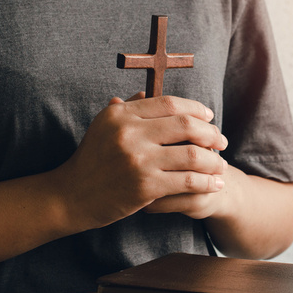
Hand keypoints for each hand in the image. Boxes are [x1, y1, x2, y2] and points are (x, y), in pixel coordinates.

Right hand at [52, 95, 227, 231]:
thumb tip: (147, 95)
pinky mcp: (145, 186)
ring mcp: (138, 160)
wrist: (70, 196)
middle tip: (222, 142)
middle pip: (186, 125)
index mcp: (121, 115)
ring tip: (222, 165)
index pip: (169, 103)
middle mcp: (130, 133)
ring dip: (214, 160)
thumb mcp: (103, 127)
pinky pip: (188, 181)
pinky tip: (216, 184)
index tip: (209, 117)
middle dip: (211, 133)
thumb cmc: (91, 161)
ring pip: (192, 154)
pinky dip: (207, 182)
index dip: (196, 109)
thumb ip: (127, 110)